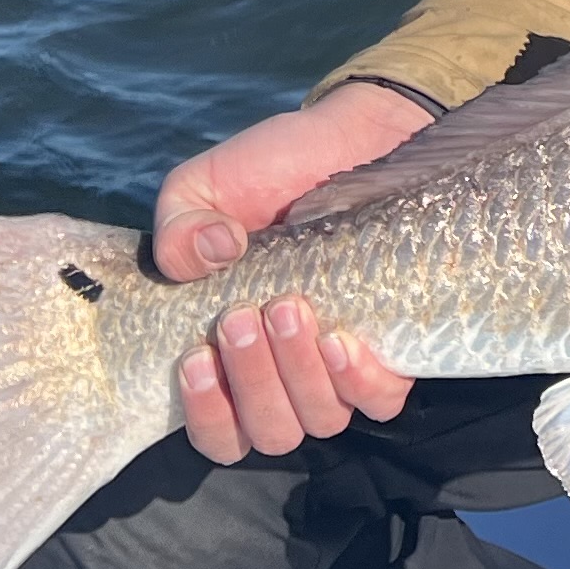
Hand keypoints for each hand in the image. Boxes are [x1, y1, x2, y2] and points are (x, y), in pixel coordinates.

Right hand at [152, 83, 437, 460]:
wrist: (354, 136)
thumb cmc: (271, 170)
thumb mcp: (201, 190)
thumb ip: (177, 230)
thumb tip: (209, 257)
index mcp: (232, 356)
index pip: (219, 432)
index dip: (207, 415)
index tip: (196, 357)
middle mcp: (287, 374)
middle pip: (270, 432)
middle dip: (252, 382)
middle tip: (244, 316)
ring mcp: (340, 366)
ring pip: (320, 419)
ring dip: (298, 374)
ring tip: (290, 307)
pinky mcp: (392, 347)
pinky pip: (379, 399)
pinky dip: (356, 379)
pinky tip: (339, 338)